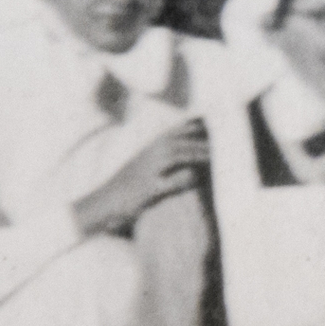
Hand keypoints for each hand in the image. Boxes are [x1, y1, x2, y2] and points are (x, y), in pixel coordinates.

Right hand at [72, 120, 207, 237]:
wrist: (104, 202)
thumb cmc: (126, 186)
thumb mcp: (141, 166)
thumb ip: (159, 159)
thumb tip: (182, 159)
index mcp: (147, 150)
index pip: (171, 133)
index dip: (190, 127)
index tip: (208, 123)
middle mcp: (147, 157)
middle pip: (178, 143)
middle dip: (199, 142)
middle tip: (220, 144)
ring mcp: (146, 172)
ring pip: (175, 156)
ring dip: (195, 154)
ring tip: (213, 157)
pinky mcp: (147, 189)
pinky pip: (168, 181)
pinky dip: (182, 178)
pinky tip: (194, 178)